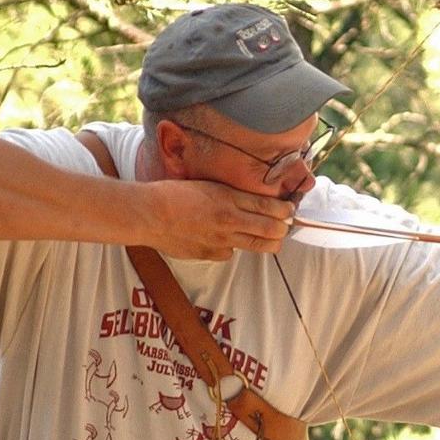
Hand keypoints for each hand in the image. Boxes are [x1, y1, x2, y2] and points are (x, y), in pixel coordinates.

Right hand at [140, 179, 294, 260]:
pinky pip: (230, 254)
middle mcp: (228, 219)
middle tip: (285, 226)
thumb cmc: (173, 194)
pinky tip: (226, 242)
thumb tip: (253, 203)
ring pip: (257, 245)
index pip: (268, 205)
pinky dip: (232, 248)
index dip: (285, 209)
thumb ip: (231, 195)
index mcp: (228, 197)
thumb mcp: (207, 185)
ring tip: (272, 239)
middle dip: (283, 229)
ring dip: (269, 242)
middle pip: (270, 229)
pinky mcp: (210, 254)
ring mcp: (221, 239)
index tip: (290, 210)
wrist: (149, 214)